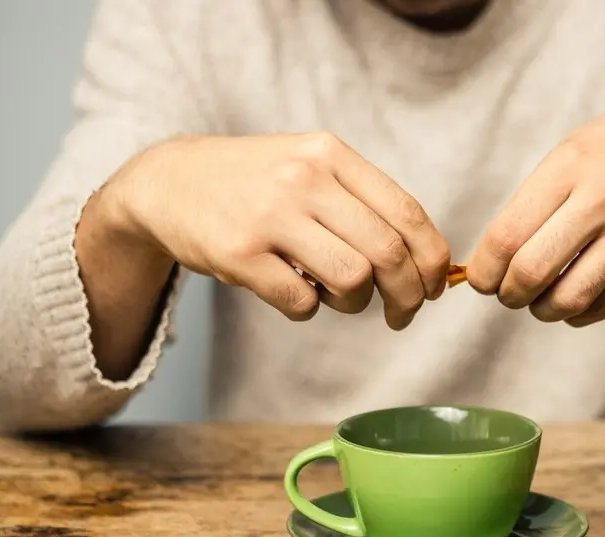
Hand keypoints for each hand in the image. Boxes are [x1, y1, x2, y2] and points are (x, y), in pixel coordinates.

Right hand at [99, 132, 450, 329]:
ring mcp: (269, 216)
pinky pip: (302, 303)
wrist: (168, 181)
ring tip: (340, 296)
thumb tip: (427, 259)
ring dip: (356, 304)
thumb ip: (363, 201)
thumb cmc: (256, 182)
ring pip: (352, 280)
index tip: (436, 286)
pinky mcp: (238, 254)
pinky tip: (296, 292)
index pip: (407, 213)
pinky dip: (309, 310)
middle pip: (388, 253)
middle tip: (404, 313)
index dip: (433, 260)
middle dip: (408, 295)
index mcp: (331, 155)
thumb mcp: (310, 165)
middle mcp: (304, 179)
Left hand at [467, 95, 604, 325]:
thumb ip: (531, 205)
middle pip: (533, 272)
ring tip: (538, 301)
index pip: (507, 236)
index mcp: (570, 166)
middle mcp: (604, 198)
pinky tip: (572, 301)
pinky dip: (579, 313)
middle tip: (507, 292)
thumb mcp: (568, 154)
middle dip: (509, 294)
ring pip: (571, 298)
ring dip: (543, 310)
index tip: (481, 278)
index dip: (484, 270)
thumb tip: (490, 264)